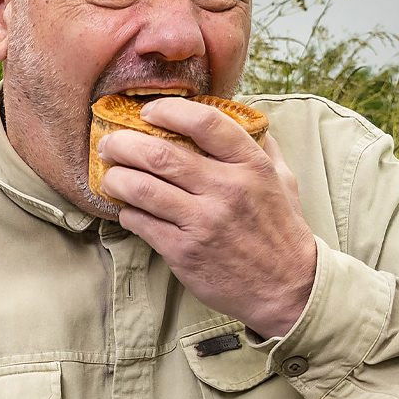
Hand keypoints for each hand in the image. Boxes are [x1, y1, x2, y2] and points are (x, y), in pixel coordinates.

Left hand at [97, 97, 316, 337]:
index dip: (168, 110)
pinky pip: (140, 223)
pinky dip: (126, 212)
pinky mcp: (184, 252)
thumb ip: (260, 145)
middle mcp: (226, 190)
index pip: (205, 123)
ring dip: (115, 178)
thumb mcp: (282, 179)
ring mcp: (203, 222)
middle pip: (160, 154)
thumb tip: (238, 114)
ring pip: (141, 188)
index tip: (148, 112)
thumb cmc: (280, 229)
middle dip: (124, 144)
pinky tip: (127, 209)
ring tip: (110, 175)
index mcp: (251, 166)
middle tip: (110, 143)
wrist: (288, 287)